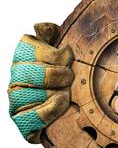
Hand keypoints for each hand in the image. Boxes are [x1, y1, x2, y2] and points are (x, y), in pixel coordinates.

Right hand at [8, 23, 73, 142]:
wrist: (72, 112)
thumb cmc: (68, 79)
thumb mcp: (63, 55)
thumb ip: (52, 37)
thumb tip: (41, 26)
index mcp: (24, 58)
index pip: (27, 47)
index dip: (50, 52)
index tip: (68, 57)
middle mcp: (16, 78)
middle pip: (28, 72)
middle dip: (55, 74)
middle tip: (70, 77)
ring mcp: (16, 100)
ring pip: (28, 94)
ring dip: (53, 93)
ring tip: (67, 93)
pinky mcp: (21, 121)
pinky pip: (28, 117)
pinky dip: (48, 111)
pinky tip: (61, 104)